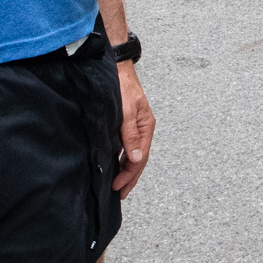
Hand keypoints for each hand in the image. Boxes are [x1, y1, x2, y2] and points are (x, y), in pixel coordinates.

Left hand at [112, 64, 154, 196]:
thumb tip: (136, 159)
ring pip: (133, 154)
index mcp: (147, 127)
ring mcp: (135, 126)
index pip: (141, 158)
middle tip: (119, 193)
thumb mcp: (126, 112)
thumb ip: (131, 135)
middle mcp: (143, 128)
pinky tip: (116, 165)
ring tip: (118, 184)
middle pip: (138, 159)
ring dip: (126, 169)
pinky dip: (122, 158)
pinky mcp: (126, 123)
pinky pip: (127, 146)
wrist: (116, 69)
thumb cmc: (122, 87)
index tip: (119, 187)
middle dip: (129, 177)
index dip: (130, 175)